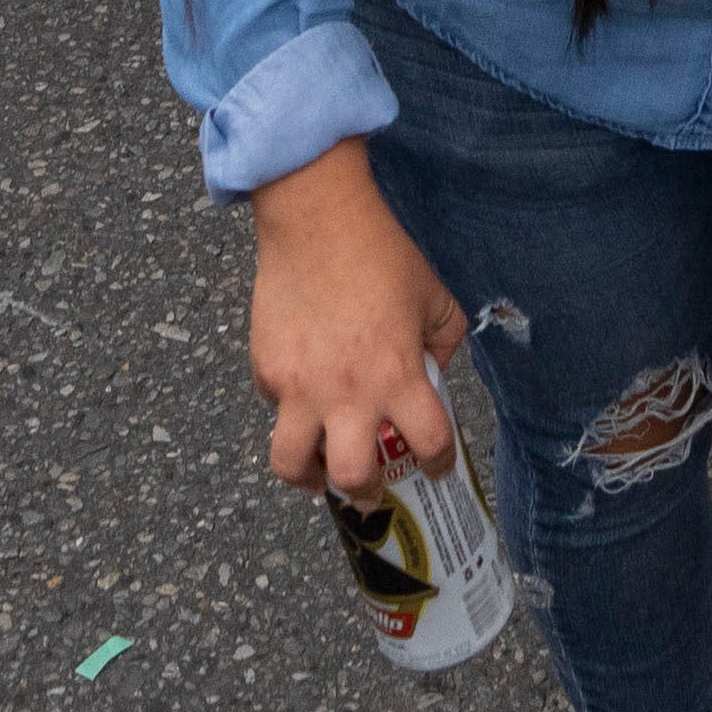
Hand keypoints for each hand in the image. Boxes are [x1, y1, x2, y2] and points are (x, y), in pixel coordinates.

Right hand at [242, 147, 471, 507]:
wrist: (317, 219)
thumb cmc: (381, 253)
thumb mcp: (433, 294)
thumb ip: (444, 340)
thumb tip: (434, 370)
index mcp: (398, 375)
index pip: (428, 444)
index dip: (439, 463)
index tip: (437, 467)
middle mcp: (349, 392)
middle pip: (354, 476)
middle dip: (367, 492)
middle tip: (371, 488)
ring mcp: (300, 386)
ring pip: (293, 465)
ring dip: (310, 477)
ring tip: (318, 471)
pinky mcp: (266, 370)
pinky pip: (275, 410)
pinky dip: (288, 413)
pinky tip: (300, 396)